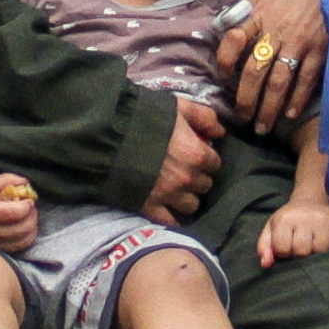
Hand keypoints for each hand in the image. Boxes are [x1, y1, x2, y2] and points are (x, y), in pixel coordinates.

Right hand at [0, 167, 39, 253]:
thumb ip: (9, 180)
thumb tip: (26, 183)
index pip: (15, 212)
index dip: (27, 206)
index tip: (28, 200)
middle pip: (21, 228)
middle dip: (32, 217)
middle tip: (31, 208)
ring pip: (22, 240)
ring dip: (32, 228)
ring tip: (29, 217)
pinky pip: (18, 248)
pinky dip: (27, 238)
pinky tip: (26, 228)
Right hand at [146, 98, 224, 222]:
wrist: (107, 136)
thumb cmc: (144, 117)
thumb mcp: (177, 107)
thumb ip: (203, 117)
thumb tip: (221, 132)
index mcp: (197, 154)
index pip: (214, 163)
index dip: (205, 158)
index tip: (195, 154)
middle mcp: (187, 178)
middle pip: (205, 185)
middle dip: (197, 178)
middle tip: (183, 170)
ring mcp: (170, 196)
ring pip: (191, 205)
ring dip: (186, 197)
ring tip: (175, 189)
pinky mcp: (151, 207)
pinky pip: (170, 221)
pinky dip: (171, 217)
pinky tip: (167, 209)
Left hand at [228, 0, 328, 129]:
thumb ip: (248, 9)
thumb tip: (227, 27)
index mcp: (258, 14)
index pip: (232, 40)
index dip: (224, 60)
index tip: (223, 77)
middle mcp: (275, 32)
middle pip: (254, 71)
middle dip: (245, 99)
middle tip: (242, 118)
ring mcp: (299, 43)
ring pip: (278, 82)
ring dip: (268, 108)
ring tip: (262, 127)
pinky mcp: (320, 50)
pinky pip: (306, 80)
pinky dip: (297, 99)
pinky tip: (289, 114)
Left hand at [257, 199, 328, 271]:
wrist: (311, 201)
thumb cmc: (289, 221)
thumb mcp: (272, 229)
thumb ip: (264, 247)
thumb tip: (265, 264)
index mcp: (285, 219)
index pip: (283, 249)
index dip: (284, 253)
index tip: (287, 247)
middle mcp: (305, 217)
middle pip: (303, 251)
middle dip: (301, 255)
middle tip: (302, 247)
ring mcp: (324, 220)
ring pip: (321, 250)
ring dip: (318, 253)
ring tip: (314, 245)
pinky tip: (328, 242)